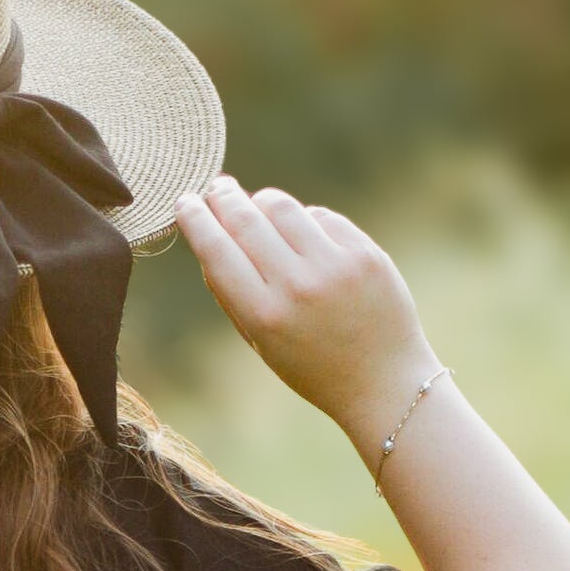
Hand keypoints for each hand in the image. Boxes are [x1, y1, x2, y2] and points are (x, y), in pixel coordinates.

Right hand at [172, 175, 440, 455]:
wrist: (385, 382)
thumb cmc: (313, 367)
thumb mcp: (261, 342)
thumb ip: (232, 294)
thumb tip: (210, 236)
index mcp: (265, 316)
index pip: (217, 251)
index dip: (196, 220)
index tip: (185, 202)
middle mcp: (298, 286)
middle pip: (246, 219)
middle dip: (223, 197)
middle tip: (216, 188)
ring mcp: (336, 266)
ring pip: (282, 207)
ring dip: (261, 201)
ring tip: (256, 205)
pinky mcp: (366, 253)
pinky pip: (321, 217)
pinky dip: (304, 219)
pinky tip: (301, 231)